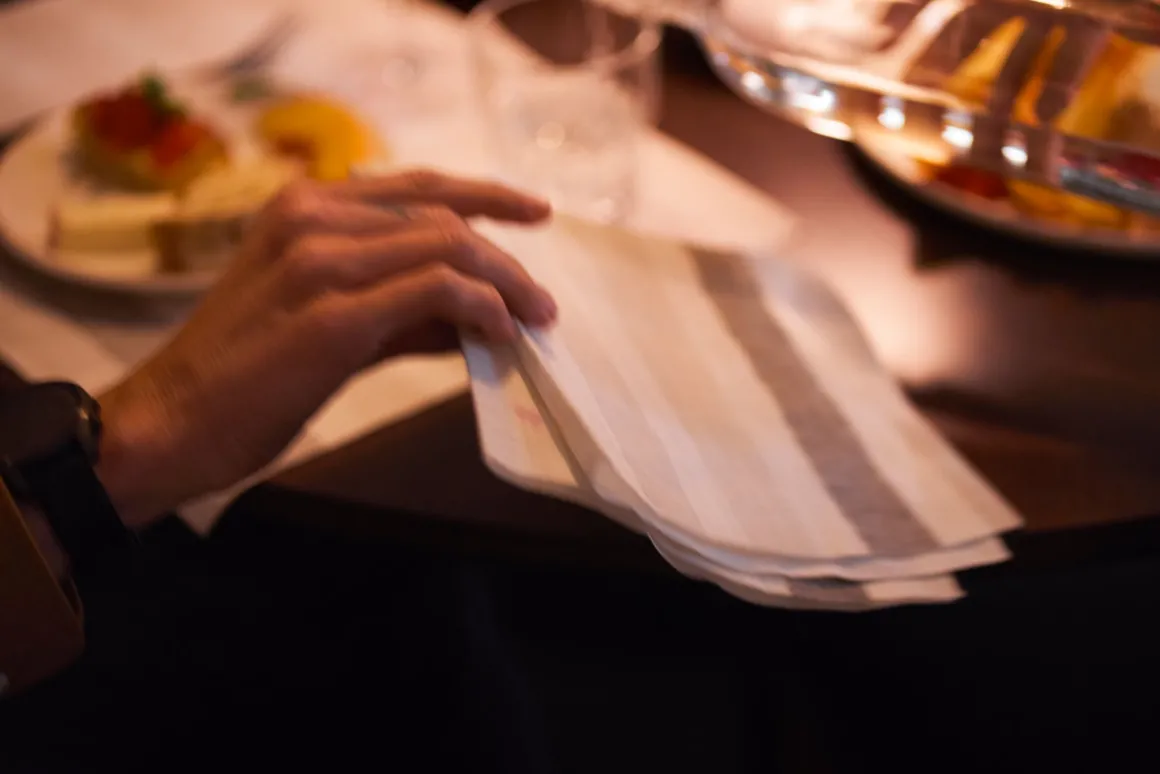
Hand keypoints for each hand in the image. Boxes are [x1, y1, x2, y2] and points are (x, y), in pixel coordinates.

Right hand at [96, 169, 555, 527]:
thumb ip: (400, 310)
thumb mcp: (327, 320)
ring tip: (534, 320)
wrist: (173, 423)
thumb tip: (475, 314)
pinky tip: (500, 334)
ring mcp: (321, 260)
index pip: (416, 185)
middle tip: (542, 300)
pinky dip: (482, 307)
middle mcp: (311, 217)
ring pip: (448, 244)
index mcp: (302, 208)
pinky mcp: (334, 313)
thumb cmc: (246, 379)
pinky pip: (437, 289)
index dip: (484, 194)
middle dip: (506, 255)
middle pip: (442, 213)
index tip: (532, 211)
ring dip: (506, 283)